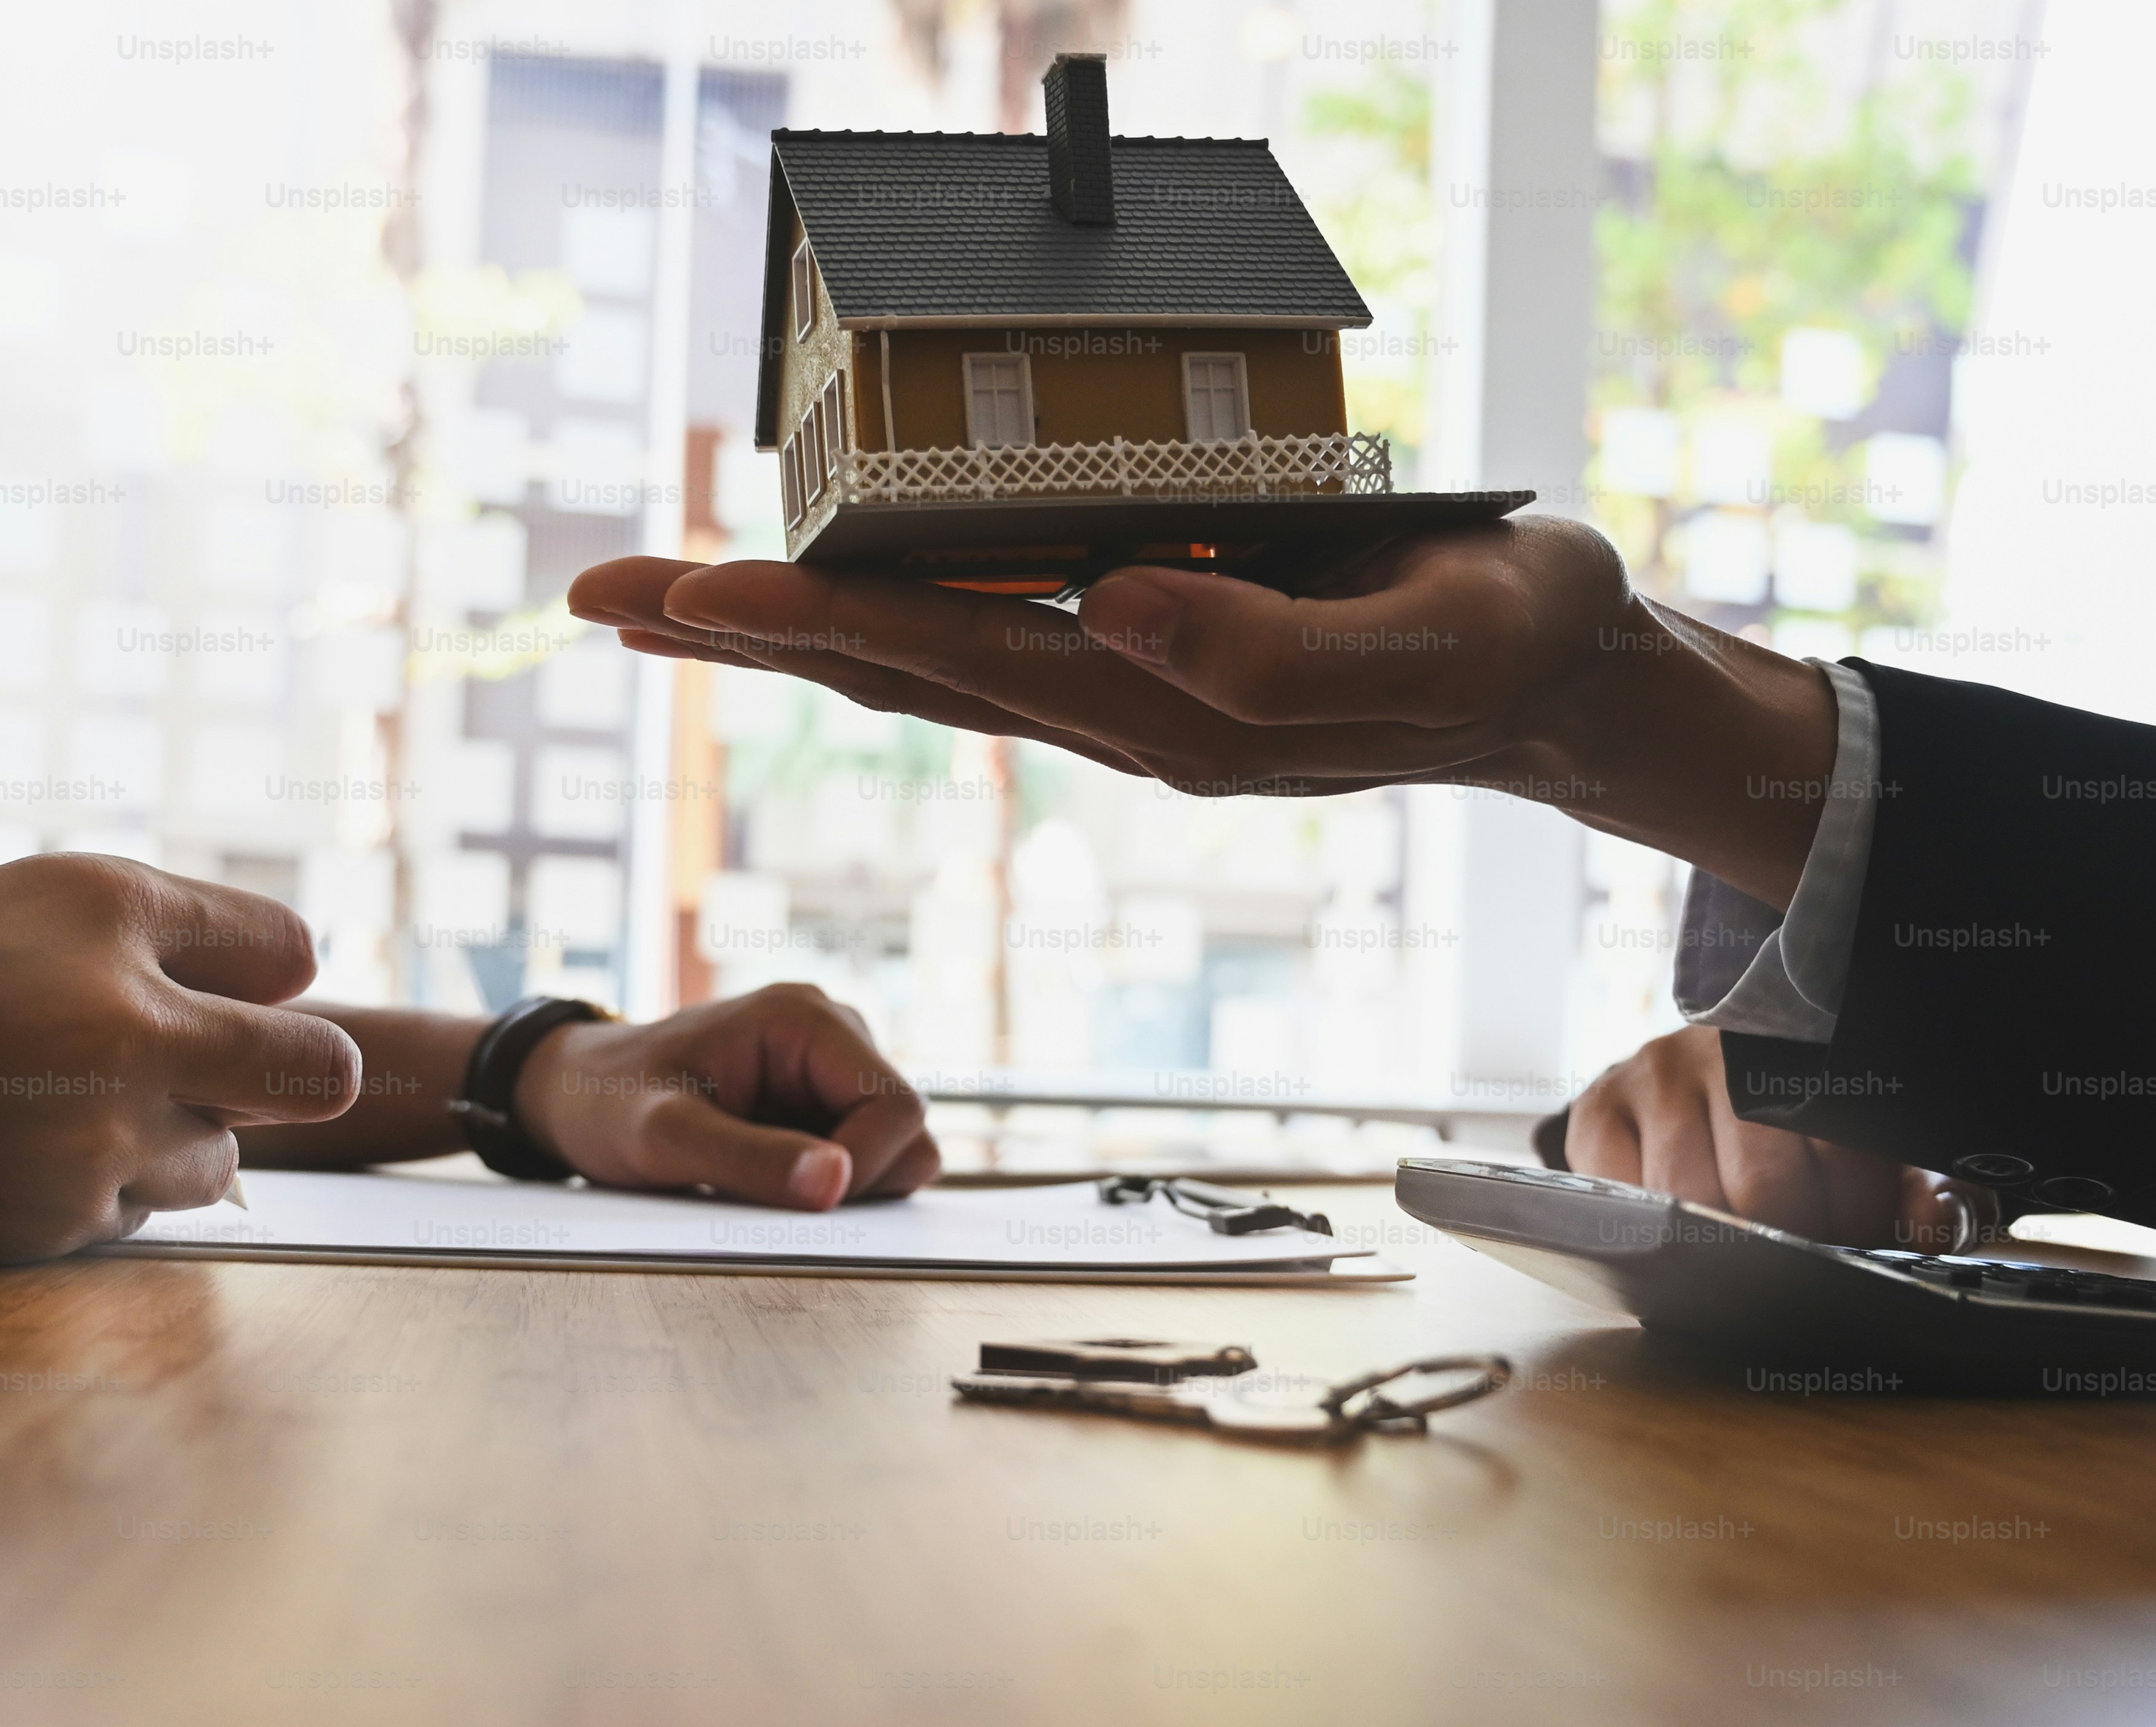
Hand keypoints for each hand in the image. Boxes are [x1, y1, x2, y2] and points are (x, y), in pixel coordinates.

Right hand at [0, 854, 361, 1286]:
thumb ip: (141, 949)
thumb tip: (296, 987)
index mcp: (100, 899)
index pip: (286, 947)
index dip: (262, 974)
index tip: (231, 988)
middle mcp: (118, 1008)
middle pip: (316, 1066)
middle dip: (288, 1076)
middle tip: (225, 1076)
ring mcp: (90, 1128)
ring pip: (214, 1159)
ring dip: (163, 1144)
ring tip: (38, 1112)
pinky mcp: (47, 1225)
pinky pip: (126, 1221)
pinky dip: (82, 1201)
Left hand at [511, 984, 939, 1209]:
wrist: (569, 1092)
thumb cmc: (605, 1103)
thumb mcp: (662, 1137)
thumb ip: (748, 1159)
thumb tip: (836, 1184)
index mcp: (803, 1019)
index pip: (896, 1106)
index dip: (866, 1167)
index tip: (807, 1203)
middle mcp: (830, 1033)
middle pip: (904, 1128)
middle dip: (855, 1178)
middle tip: (771, 1197)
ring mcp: (826, 1067)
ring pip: (889, 1147)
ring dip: (837, 1183)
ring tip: (754, 1182)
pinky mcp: (817, 1101)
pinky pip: (857, 1155)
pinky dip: (821, 1182)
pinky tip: (762, 1178)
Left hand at [568, 522, 1837, 906]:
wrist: (1553, 681)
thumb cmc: (1502, 644)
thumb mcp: (1421, 644)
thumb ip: (1272, 652)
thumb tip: (1115, 604)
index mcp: (1166, 708)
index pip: (951, 657)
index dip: (814, 619)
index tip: (695, 590)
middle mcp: (1119, 709)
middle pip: (892, 666)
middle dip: (742, 631)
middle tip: (602, 595)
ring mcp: (1124, 690)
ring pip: (921, 656)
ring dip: (787, 624)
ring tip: (668, 594)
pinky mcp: (1146, 654)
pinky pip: (985, 633)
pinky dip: (883, 607)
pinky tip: (823, 588)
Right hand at [1566, 1026, 1983, 1249]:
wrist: (1692, 1080)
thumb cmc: (1791, 1128)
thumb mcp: (1866, 1152)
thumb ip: (1912, 1189)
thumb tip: (1932, 1225)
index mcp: (1808, 1045)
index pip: (1838, 1149)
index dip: (1854, 1218)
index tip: (1855, 1242)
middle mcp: (1727, 1044)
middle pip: (1763, 1185)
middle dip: (1789, 1241)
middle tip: (1800, 1258)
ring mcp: (1656, 1070)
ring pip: (1691, 1197)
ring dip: (1719, 1244)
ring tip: (1742, 1249)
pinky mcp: (1597, 1107)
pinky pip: (1622, 1193)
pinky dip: (1647, 1229)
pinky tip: (1675, 1227)